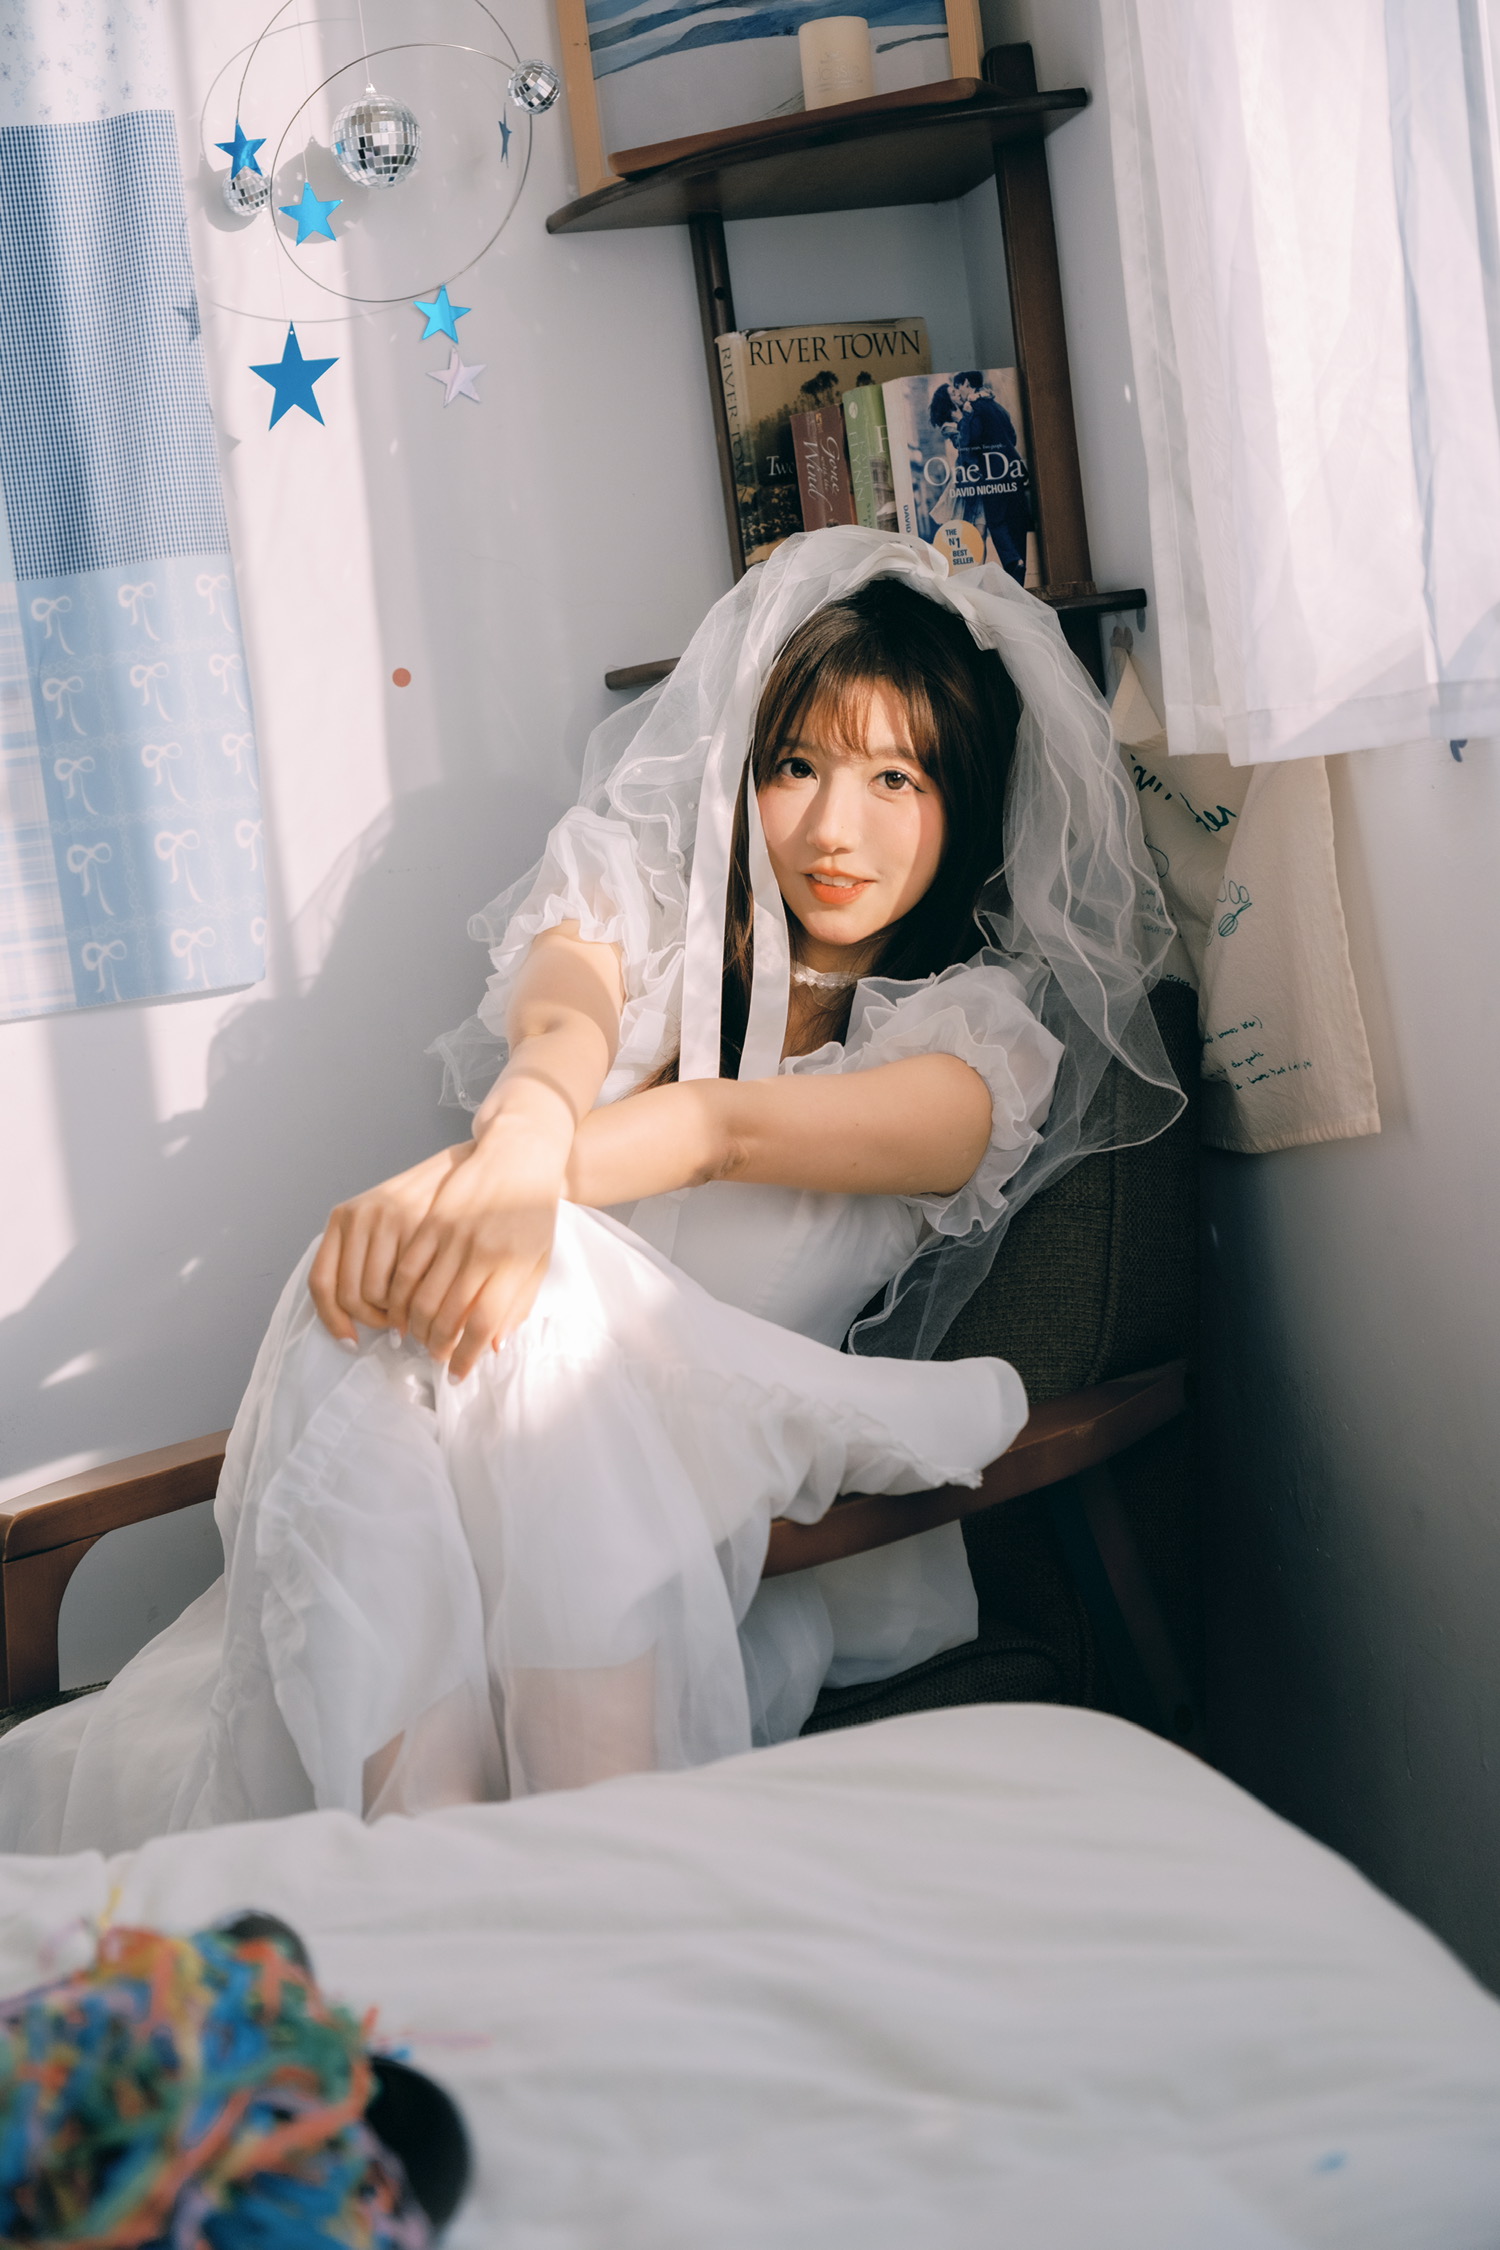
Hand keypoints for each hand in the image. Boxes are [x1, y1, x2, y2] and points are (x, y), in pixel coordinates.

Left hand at [309, 1144, 467, 1344]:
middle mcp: (359, 1217)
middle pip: (348, 1294)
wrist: (454, 1175)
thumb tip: (344, 1323)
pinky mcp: (415, 1227)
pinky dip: (410, 1302)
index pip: (321, 1281)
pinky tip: (420, 1299)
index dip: (331, 1319)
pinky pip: (404, 1284)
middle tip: (388, 1324)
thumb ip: (359, 1259)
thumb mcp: (377, 1226)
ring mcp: (387, 1221)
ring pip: (375, 1294)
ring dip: (391, 1313)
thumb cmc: (416, 1211)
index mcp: (342, 1218)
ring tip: (406, 1310)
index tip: (348, 1340)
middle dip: (369, 1318)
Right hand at [381, 1128, 563, 1376]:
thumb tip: (492, 1345)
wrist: (521, 1154)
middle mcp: (480, 1250)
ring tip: (417, 1337)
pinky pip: (406, 1265)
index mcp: (512, 1264)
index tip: (458, 1372)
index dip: (466, 1355)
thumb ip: (517, 1303)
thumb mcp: (538, 1259)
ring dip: (415, 1324)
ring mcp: (453, 1233)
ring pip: (420, 1293)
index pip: (482, 1324)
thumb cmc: (535, 1211)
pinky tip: (400, 1307)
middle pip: (446, 1314)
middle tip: (434, 1357)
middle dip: (437, 1345)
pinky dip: (399, 1293)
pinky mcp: (432, 1219)